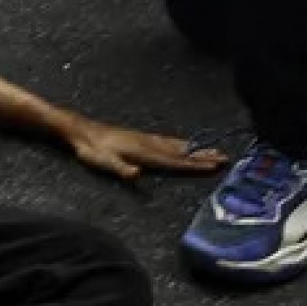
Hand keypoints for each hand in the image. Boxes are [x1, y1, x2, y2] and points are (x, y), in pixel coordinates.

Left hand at [64, 117, 229, 180]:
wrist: (81, 130)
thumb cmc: (91, 150)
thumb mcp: (102, 162)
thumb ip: (120, 169)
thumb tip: (136, 175)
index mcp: (144, 152)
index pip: (175, 160)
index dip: (195, 163)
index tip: (215, 165)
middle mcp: (149, 143)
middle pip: (181, 151)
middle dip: (203, 155)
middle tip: (225, 157)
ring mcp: (145, 139)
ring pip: (177, 145)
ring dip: (196, 148)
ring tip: (213, 150)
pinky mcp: (140, 137)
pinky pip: (167, 141)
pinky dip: (181, 143)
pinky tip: (184, 144)